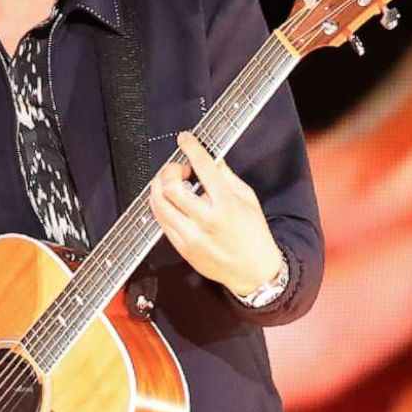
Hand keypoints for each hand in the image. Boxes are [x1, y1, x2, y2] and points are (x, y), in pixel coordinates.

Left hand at [147, 132, 284, 295]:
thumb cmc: (254, 234)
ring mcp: (192, 236)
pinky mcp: (182, 248)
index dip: (191, 148)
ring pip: (159, 204)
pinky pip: (161, 222)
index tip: (185, 139)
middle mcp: (207, 220)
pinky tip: (168, 201)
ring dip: (158, 187)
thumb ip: (226, 176)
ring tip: (169, 183)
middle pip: (171, 186)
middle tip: (177, 169)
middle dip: (169, 170)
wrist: (254, 271)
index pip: (203, 168)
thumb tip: (209, 157)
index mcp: (227, 204)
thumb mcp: (247, 198)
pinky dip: (160, 205)